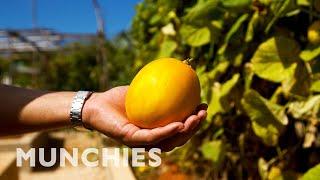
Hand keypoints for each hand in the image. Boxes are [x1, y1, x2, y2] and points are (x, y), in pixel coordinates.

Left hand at [82, 86, 206, 151]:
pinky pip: (152, 137)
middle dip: (194, 127)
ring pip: (169, 141)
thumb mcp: (144, 89)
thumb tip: (180, 71)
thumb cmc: (120, 98)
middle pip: (178, 138)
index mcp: (156, 129)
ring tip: (195, 119)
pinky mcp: (131, 140)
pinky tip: (178, 124)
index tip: (203, 106)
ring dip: (185, 131)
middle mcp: (150, 139)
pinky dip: (166, 132)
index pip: (179, 129)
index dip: (194, 121)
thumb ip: (161, 86)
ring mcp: (141, 141)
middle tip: (203, 113)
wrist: (96, 104)